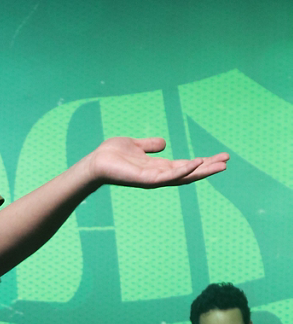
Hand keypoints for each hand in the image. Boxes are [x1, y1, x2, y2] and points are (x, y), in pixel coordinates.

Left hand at [86, 136, 228, 188]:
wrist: (95, 163)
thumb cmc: (111, 155)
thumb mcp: (135, 145)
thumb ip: (150, 145)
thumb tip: (163, 143)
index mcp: (158, 168)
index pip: (185, 166)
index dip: (202, 163)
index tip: (219, 157)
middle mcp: (158, 176)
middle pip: (189, 173)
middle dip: (208, 168)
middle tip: (227, 162)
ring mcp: (154, 179)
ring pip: (184, 176)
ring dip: (202, 171)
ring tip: (221, 165)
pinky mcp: (146, 180)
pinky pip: (169, 176)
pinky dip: (183, 170)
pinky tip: (196, 163)